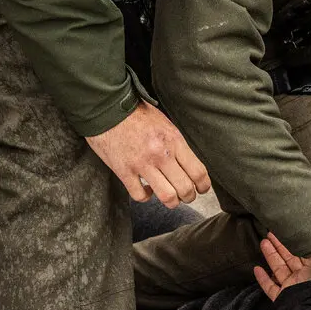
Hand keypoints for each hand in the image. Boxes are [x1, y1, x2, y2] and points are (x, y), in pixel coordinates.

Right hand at [86, 103, 210, 207]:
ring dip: (171, 201)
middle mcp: (161, 154)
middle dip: (189, 196)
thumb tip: (187, 163)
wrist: (107, 108)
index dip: (204, 186)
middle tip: (186, 196)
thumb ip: (176, 143)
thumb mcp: (165, 123)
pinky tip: (146, 190)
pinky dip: (146, 197)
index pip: (198, 172)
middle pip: (185, 188)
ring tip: (170, 197)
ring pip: (167, 197)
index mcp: (174, 140)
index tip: (202, 189)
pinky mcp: (124, 171)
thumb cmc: (136, 113)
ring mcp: (142, 164)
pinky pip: (140, 196)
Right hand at [252, 233, 310, 301]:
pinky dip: (263, 280)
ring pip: (278, 270)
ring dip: (270, 256)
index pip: (302, 253)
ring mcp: (292, 288)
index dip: (294, 243)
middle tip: (270, 233)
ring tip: (263, 242)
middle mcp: (303, 278)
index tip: (286, 231)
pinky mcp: (283, 299)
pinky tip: (257, 269)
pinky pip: (271, 289)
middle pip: (288, 259)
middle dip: (279, 245)